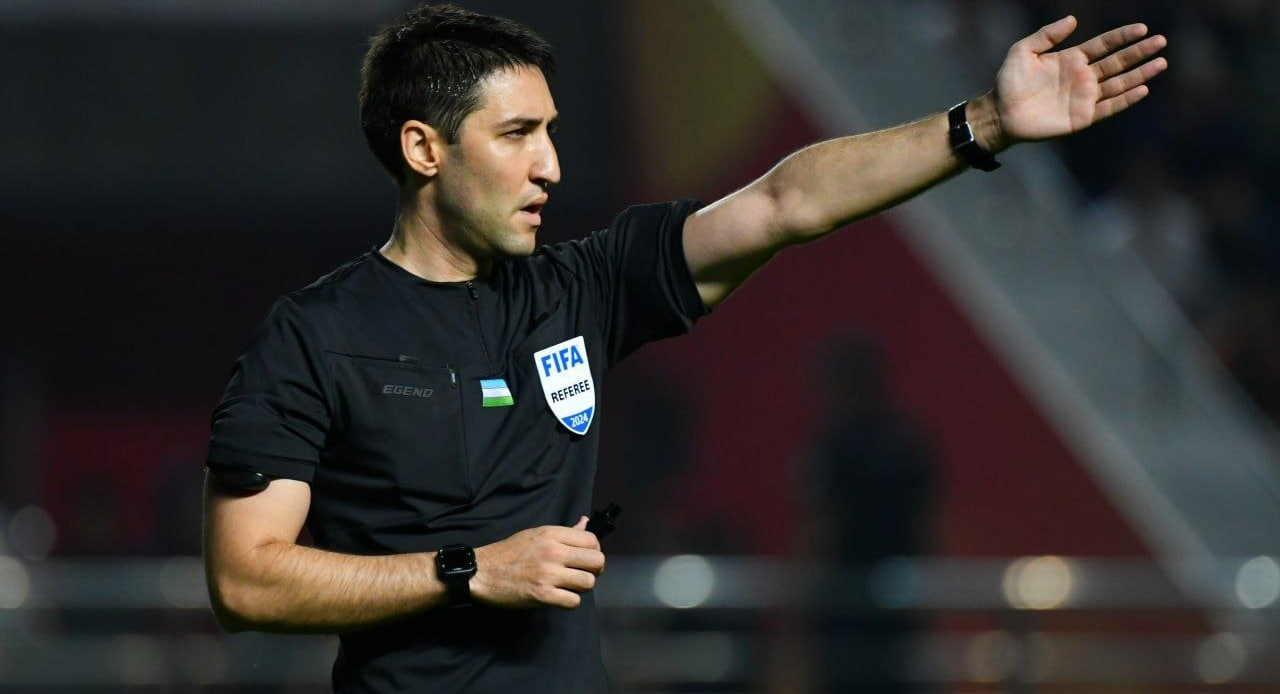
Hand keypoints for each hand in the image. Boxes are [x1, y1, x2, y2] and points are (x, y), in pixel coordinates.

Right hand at [471, 516, 604, 608]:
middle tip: (583, 574)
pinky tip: (560, 596)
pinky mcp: (542, 594)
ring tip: (570, 586)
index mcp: (552, 534)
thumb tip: (585, 521)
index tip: (585, 558)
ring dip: (582, 587)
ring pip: (588, 582)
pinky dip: (570, 601)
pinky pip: (573, 601)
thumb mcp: (536, 534)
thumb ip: (564, 531)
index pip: (591, 540)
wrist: (481, 571)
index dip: (594, 551)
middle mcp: (553, 552)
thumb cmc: (508, 552)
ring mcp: (548, 574)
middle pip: (596, 561)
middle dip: (594, 570)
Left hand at [991, 15, 1167, 146]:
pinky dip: (1126, 99)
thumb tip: (1074, 19)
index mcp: (1072, 59)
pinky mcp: (1082, 117)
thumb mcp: (1023, 50)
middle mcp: (1083, 77)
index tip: (1142, 28)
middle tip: (1161, 41)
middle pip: (1118, 62)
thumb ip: (1047, 35)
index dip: (1123, 36)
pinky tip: (1142, 89)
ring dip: (1140, 74)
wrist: (1001, 113)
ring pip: (1120, 83)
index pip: (1105, 44)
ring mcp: (1084, 97)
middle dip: (1140, 52)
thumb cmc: (1009, 81)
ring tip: (1161, 63)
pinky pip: (1109, 107)